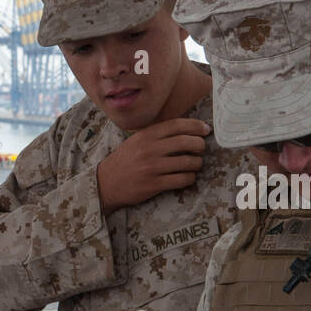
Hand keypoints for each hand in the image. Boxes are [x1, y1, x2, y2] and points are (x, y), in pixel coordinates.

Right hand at [96, 118, 210, 212]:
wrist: (105, 183)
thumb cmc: (125, 161)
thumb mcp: (136, 141)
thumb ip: (156, 134)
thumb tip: (185, 130)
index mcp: (146, 136)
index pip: (177, 125)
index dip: (196, 126)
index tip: (205, 130)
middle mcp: (150, 150)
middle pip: (186, 142)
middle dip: (200, 145)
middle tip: (201, 149)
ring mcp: (152, 168)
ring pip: (187, 162)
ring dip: (197, 163)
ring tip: (195, 165)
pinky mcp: (154, 185)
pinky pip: (182, 180)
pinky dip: (189, 178)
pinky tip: (187, 177)